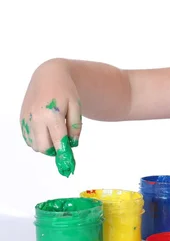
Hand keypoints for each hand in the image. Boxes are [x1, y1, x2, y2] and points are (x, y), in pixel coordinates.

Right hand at [20, 59, 81, 176]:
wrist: (49, 75)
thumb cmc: (66, 90)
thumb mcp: (76, 106)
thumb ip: (75, 126)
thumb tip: (73, 144)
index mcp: (51, 115)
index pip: (58, 142)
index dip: (65, 154)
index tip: (70, 165)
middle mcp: (36, 118)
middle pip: (44, 147)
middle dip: (55, 151)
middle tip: (64, 145)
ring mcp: (26, 119)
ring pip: (35, 145)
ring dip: (46, 145)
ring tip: (56, 134)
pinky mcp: (21, 119)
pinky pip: (28, 138)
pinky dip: (37, 140)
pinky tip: (46, 130)